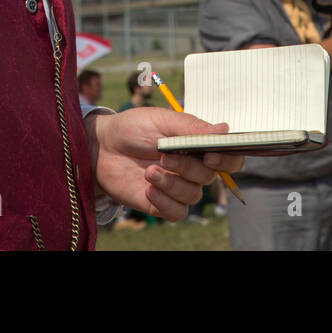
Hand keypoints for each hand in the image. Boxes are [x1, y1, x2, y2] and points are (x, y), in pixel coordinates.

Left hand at [86, 108, 243, 221]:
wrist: (102, 147)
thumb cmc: (133, 128)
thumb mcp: (161, 120)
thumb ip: (192, 128)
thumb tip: (224, 128)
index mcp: (198, 146)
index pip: (229, 158)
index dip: (226, 160)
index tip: (209, 155)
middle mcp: (192, 168)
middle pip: (209, 177)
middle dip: (187, 168)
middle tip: (164, 156)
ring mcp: (177, 187)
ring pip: (193, 195)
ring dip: (171, 184)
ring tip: (148, 171)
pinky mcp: (161, 204)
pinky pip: (177, 212)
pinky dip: (164, 201)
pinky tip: (147, 188)